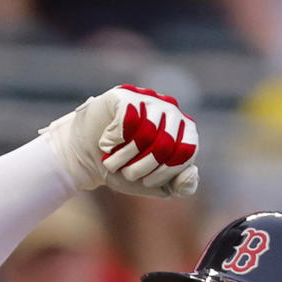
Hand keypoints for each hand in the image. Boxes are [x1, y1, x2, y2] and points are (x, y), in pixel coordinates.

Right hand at [42, 84, 199, 196]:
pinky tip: (105, 143)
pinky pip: (126, 122)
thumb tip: (192, 171)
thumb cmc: (126, 169)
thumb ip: (182, 186)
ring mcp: (148, 99)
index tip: (146, 182)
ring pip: (145, 134)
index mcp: (185, 130)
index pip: (186, 152)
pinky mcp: (125, 95)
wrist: (89, 158)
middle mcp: (171, 110)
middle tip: (126, 173)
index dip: (164, 173)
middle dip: (141, 168)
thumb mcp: (156, 186)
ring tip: (113, 162)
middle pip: (165, 145)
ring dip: (124, 158)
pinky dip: (112, 142)